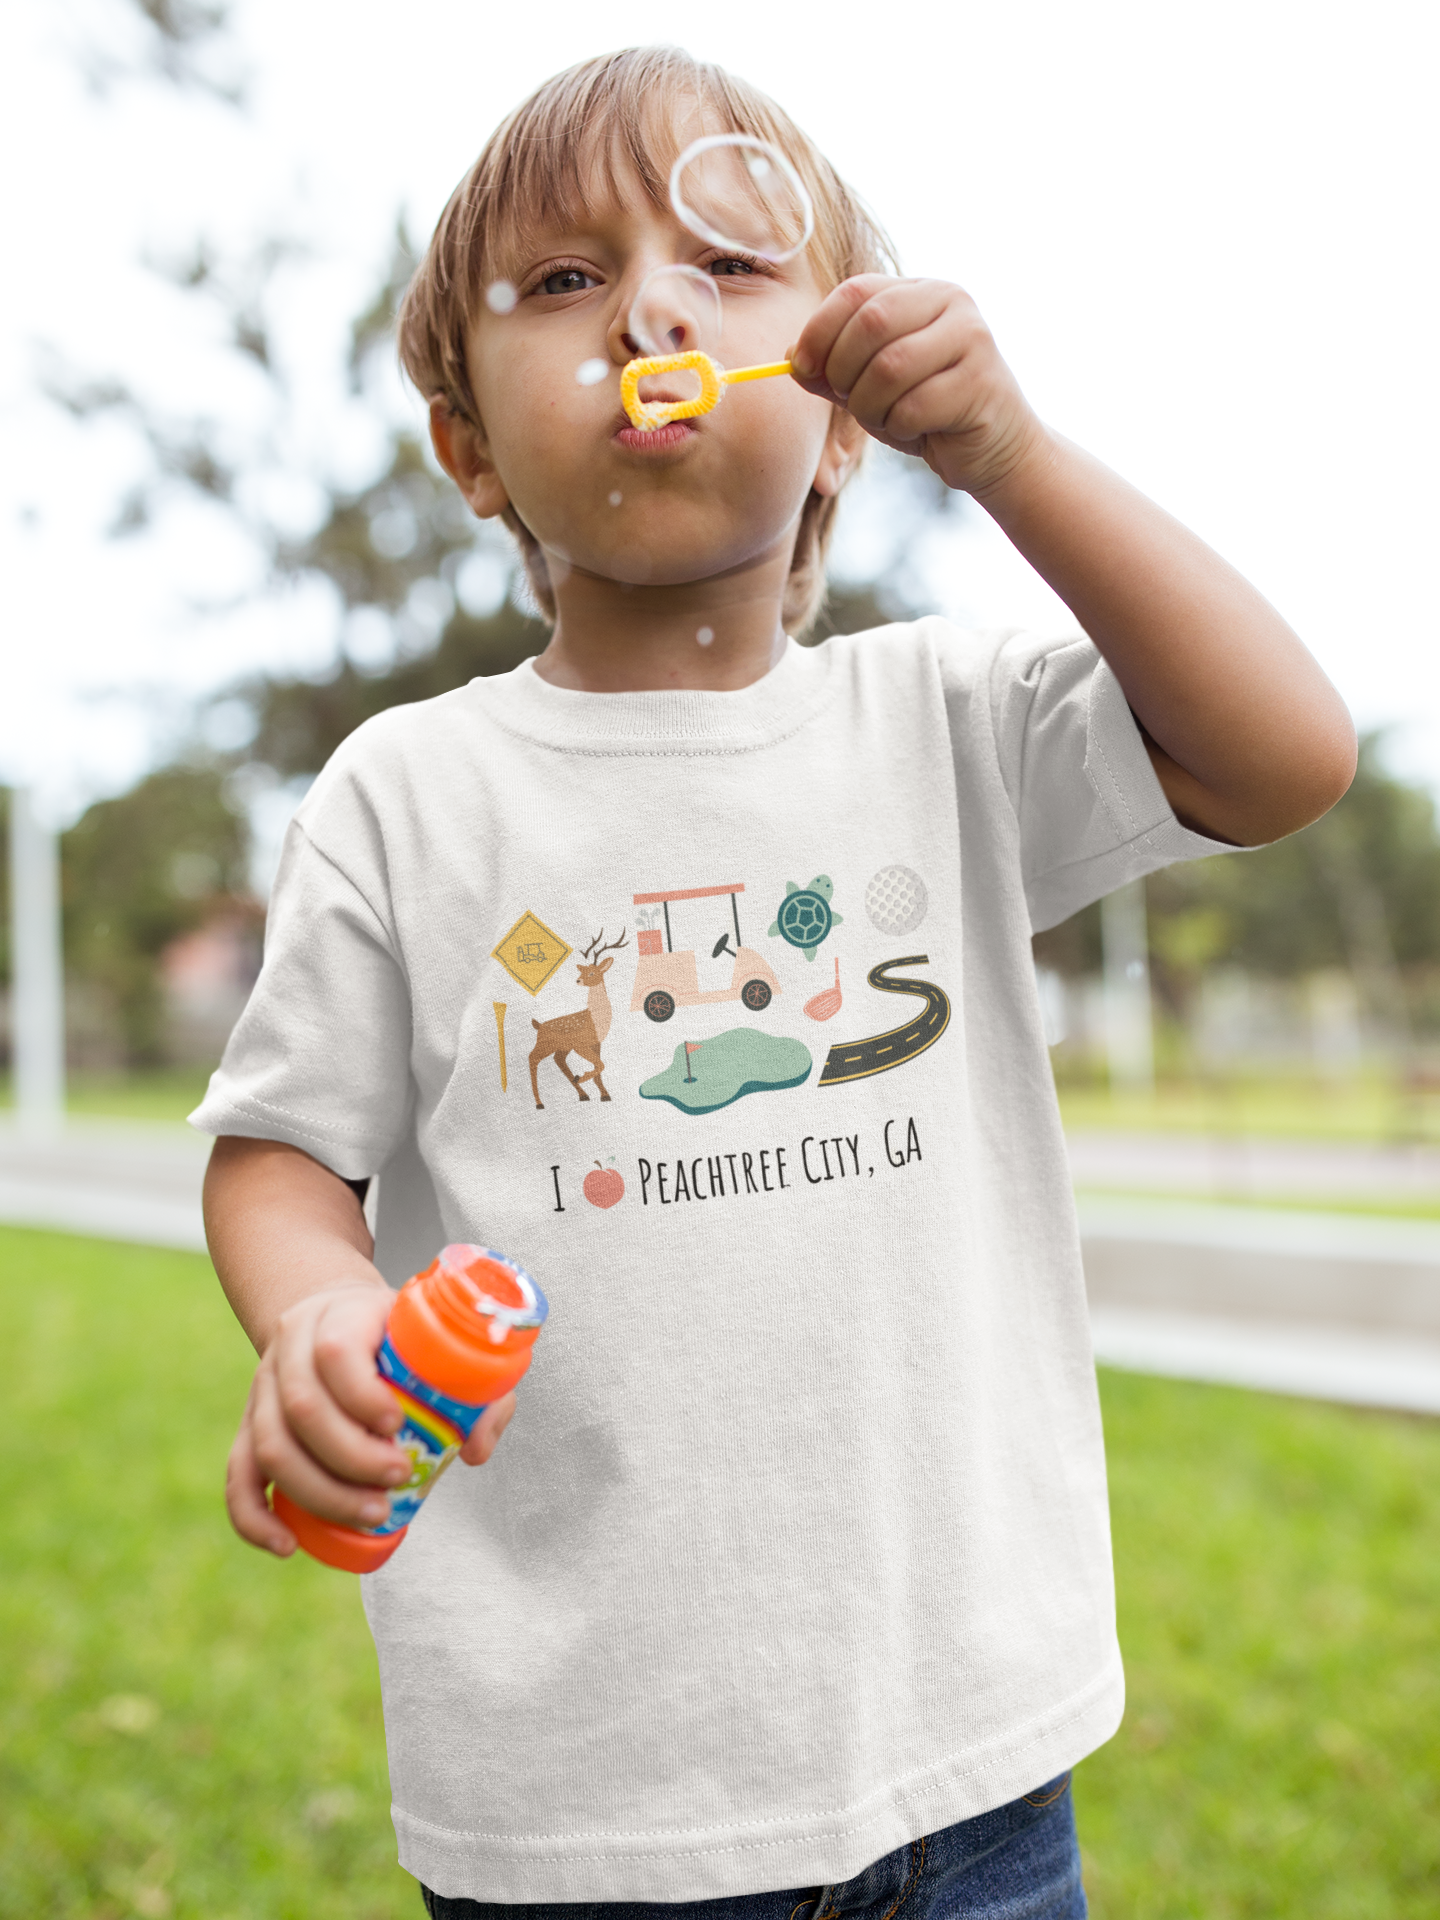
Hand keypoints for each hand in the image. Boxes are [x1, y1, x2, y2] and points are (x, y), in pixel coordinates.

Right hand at [225, 1280, 518, 1555]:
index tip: (399, 1424)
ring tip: (372, 1513)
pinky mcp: (249, 1426)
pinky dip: (255, 1517)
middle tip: (398, 1478)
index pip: (336, 1351)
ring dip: (320, 1491)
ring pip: (270, 1444)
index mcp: (340, 1315)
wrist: (337, 1317)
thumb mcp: (440, 1343)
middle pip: (301, 1407)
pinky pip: (238, 1475)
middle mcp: (291, 1348)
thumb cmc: (399, 1338)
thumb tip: (472, 1450)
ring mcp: (263, 1388)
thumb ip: (477, 1390)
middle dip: (351, 1456)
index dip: (363, 1395)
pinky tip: (287, 1545)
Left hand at [790, 275, 1046, 499]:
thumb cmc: (927, 412)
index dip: (819, 330)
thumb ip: (833, 369)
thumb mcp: (870, 386)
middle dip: (844, 371)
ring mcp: (972, 338)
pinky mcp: (981, 382)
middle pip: (871, 323)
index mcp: (919, 291)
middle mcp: (951, 301)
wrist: (993, 448)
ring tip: (884, 419)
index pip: (856, 291)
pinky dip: (899, 427)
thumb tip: (791, 357)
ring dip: (870, 406)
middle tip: (849, 399)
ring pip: (890, 367)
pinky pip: (914, 407)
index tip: (802, 367)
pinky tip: (916, 431)